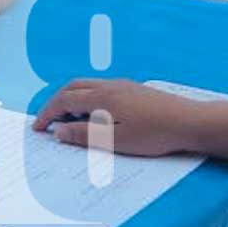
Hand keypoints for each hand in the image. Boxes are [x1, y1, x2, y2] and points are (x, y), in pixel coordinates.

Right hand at [32, 79, 203, 156]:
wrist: (189, 122)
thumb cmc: (153, 134)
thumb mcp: (115, 141)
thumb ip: (85, 135)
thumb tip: (59, 131)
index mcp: (102, 97)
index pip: (65, 100)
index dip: (48, 114)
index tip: (38, 128)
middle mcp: (110, 86)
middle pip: (73, 87)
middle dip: (56, 103)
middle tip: (47, 121)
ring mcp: (123, 86)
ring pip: (88, 86)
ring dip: (71, 99)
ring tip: (67, 120)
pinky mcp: (134, 90)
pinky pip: (101, 89)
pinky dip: (87, 99)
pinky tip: (94, 115)